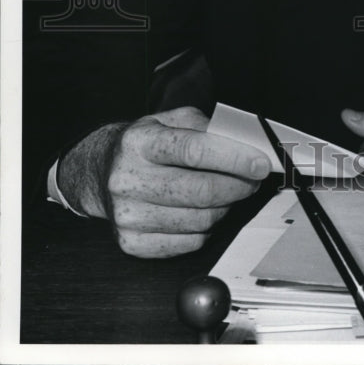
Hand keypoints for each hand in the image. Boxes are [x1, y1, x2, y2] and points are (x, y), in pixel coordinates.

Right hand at [59, 107, 270, 257]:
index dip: (233, 158)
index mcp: (140, 142)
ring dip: (226, 207)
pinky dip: (207, 228)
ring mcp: (128, 215)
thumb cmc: (147, 144)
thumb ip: (208, 128)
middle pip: (201, 191)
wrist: (102, 172)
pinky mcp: (132, 243)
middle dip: (239, 186)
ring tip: (229, 192)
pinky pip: (189, 242)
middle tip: (254, 179)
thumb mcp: (172, 121)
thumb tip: (248, 146)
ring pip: (200, 220)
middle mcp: (128, 179)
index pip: (194, 150)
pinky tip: (205, 210)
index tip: (260, 163)